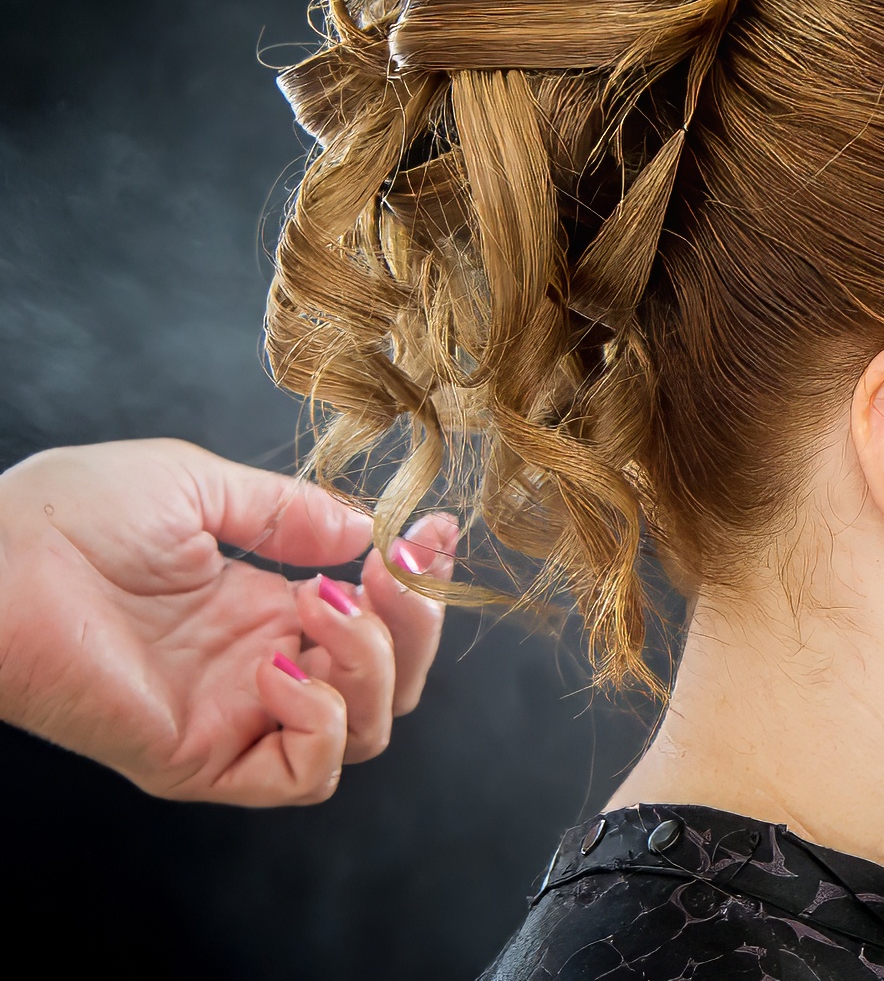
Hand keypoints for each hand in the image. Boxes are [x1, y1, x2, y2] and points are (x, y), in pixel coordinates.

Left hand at [0, 438, 456, 805]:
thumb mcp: (201, 487)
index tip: (433, 533)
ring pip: (363, 733)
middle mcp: (258, 671)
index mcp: (260, 612)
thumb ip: (288, 512)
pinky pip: (302, 776)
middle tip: (390, 571)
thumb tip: (364, 531)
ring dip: (367, 666)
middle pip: (387, 686)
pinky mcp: (199, 759)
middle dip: (413, 626)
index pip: (374, 622)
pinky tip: (277, 665)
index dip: (418, 585)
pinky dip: (318, 722)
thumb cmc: (70, 517)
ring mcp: (233, 719)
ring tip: (315, 607)